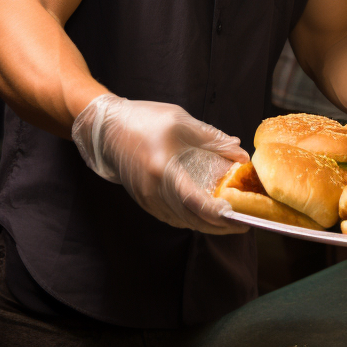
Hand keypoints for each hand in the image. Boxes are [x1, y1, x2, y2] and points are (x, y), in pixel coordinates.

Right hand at [71, 94, 248, 233]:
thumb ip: (212, 138)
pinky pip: (170, 217)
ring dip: (205, 225)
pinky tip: (202, 215)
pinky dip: (189, 219)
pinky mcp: (142, 200)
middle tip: (241, 224)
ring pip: (181, 222)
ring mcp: (146, 198)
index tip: (240, 217)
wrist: (105, 127)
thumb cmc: (142, 119)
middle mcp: (153, 190)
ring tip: (227, 221)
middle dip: (219, 226)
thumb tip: (239, 152)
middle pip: (191, 220)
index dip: (220, 214)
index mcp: (163, 169)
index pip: (196, 202)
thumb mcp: (180, 121)